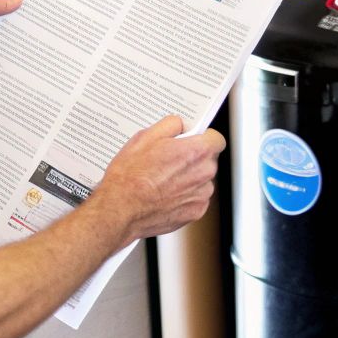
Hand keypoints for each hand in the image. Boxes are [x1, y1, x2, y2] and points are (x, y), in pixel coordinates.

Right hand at [95, 116, 226, 240]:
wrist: (121, 209)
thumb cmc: (130, 176)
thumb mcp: (146, 137)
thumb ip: (171, 125)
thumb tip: (180, 125)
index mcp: (197, 152)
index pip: (216, 139)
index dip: (203, 138)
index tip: (192, 140)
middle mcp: (204, 174)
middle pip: (208, 160)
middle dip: (193, 158)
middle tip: (169, 160)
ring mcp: (202, 195)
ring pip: (202, 180)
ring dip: (189, 178)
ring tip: (163, 180)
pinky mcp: (195, 212)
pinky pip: (196, 199)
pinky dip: (184, 196)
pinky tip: (165, 195)